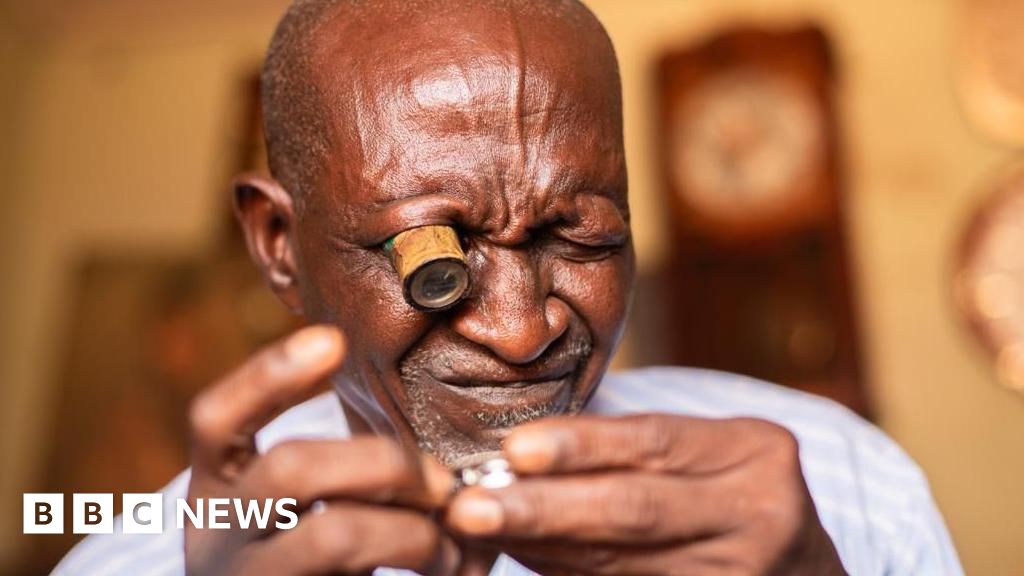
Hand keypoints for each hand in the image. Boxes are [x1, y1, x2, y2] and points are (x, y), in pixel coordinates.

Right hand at [183, 325, 459, 575]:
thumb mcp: (306, 513)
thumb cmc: (312, 567)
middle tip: (446, 484)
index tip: (333, 340)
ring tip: (453, 552)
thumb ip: (354, 476)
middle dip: (385, 462)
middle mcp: (218, 539)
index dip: (269, 376)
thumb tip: (455, 460)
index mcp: (218, 492)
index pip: (216, 420)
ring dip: (414, 532)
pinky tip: (454, 574)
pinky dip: (431, 571)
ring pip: (332, 536)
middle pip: (289, 468)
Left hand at [445, 414, 846, 575]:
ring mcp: (741, 574)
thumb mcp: (711, 453)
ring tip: (483, 530)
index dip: (581, 446)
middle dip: (544, 508)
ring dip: (542, 546)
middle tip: (470, 507)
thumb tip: (522, 457)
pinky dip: (568, 575)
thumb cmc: (734, 492)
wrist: (803, 569)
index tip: (514, 450)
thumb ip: (635, 451)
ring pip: (620, 562)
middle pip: (635, 508)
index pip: (655, 442)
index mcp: (755, 453)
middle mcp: (758, 514)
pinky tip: (528, 559)